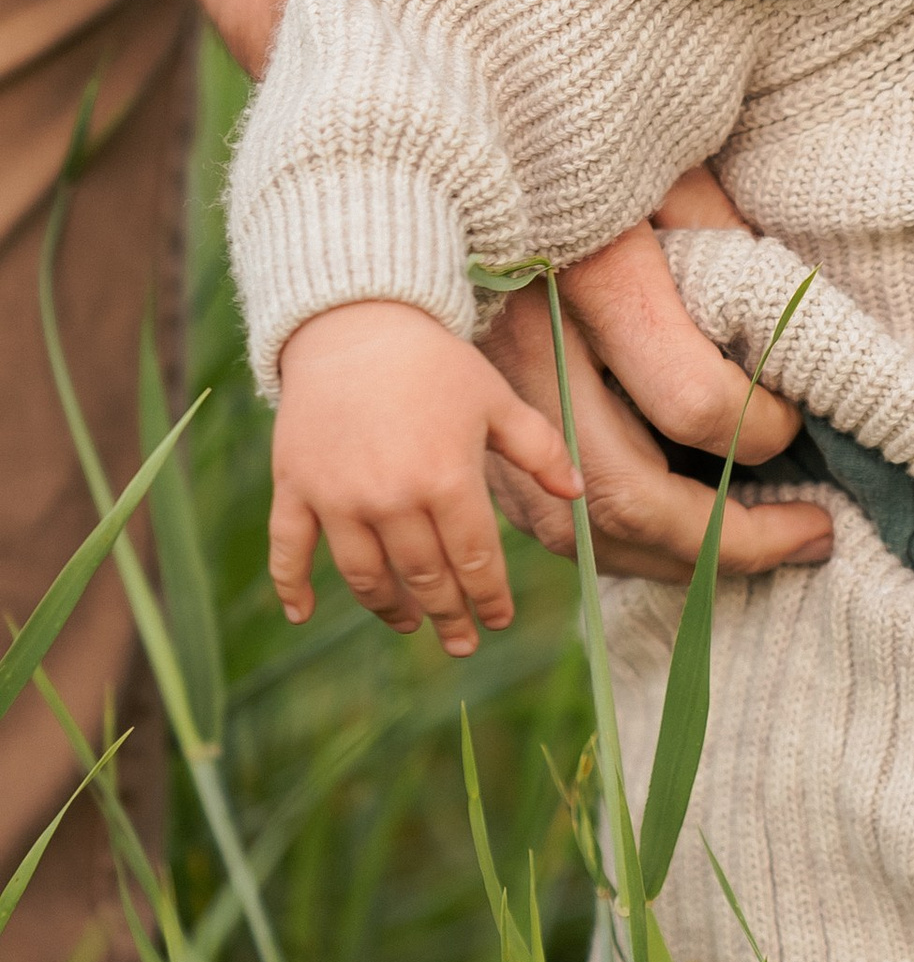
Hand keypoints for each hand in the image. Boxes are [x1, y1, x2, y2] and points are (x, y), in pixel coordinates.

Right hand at [270, 301, 585, 656]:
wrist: (354, 320)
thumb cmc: (434, 361)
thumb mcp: (496, 399)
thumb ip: (538, 449)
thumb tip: (577, 494)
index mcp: (448, 479)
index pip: (475, 560)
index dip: (489, 597)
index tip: (499, 619)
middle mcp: (392, 499)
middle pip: (424, 578)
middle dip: (448, 615)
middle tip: (461, 641)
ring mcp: (338, 498)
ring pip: (365, 576)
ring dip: (388, 608)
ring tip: (409, 623)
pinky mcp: (295, 488)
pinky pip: (289, 550)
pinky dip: (291, 587)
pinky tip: (302, 613)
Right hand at [476, 178, 834, 585]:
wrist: (447, 166)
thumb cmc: (580, 158)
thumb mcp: (669, 173)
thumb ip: (729, 238)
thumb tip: (789, 328)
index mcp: (593, 280)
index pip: (692, 402)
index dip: (761, 429)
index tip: (798, 419)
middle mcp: (531, 353)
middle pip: (625, 498)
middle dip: (727, 543)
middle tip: (811, 536)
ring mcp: (492, 401)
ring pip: (576, 531)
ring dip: (670, 562)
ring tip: (755, 552)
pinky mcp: (477, 426)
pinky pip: (546, 517)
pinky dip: (618, 543)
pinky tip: (677, 535)